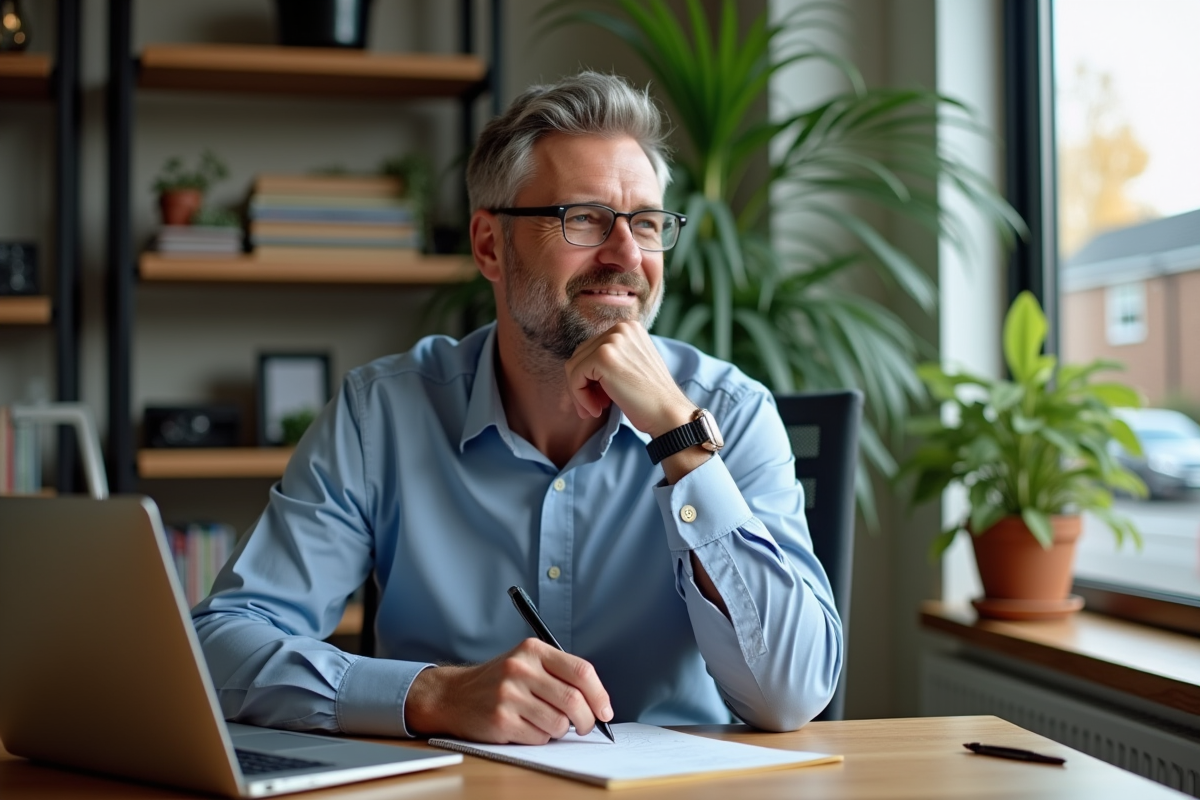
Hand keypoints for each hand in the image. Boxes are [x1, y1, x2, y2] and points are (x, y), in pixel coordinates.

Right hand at [404, 638, 612, 743]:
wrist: (454, 695)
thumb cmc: (498, 681)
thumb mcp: (526, 662)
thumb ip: (559, 674)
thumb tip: (597, 702)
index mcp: (533, 650)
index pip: (581, 671)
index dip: (599, 695)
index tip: (605, 711)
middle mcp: (520, 669)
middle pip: (573, 700)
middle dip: (586, 720)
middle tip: (584, 726)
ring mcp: (509, 695)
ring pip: (559, 723)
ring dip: (561, 730)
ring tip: (548, 723)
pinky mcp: (501, 720)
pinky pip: (539, 737)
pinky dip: (541, 738)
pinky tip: (528, 727)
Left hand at [564, 320, 693, 437]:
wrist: (668, 413)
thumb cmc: (651, 397)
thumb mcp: (631, 366)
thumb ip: (610, 359)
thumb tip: (575, 368)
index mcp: (629, 327)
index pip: (592, 348)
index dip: (591, 376)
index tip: (600, 397)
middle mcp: (621, 327)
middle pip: (580, 355)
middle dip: (583, 384)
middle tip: (596, 406)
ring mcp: (612, 340)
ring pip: (574, 366)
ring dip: (580, 392)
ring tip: (595, 409)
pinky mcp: (603, 357)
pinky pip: (575, 377)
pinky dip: (580, 397)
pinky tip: (597, 410)